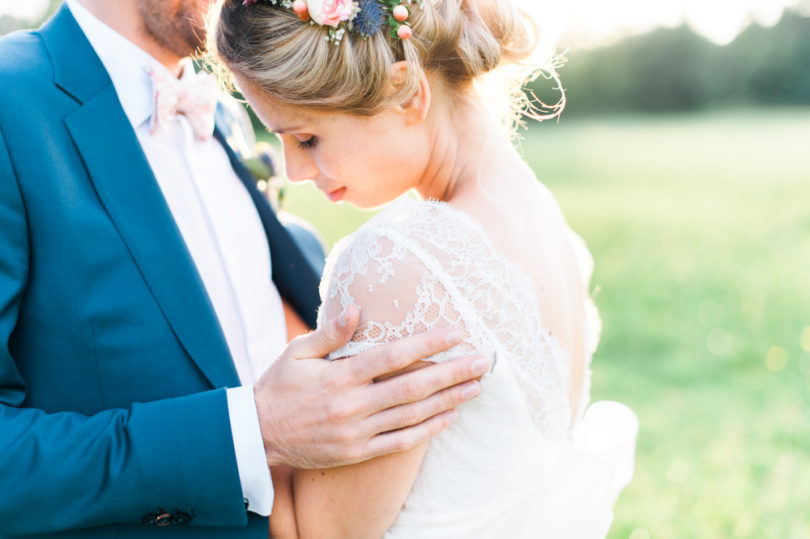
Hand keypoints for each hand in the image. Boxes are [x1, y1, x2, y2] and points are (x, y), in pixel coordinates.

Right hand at [254, 305, 488, 468]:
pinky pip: (400, 443)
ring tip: (475, 387)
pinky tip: (449, 417)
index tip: (455, 333)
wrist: (256, 435)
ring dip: (448, 401)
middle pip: (412, 388)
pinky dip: (427, 430)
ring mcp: (356, 433)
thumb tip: (358, 308)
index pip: (391, 357)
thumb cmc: (278, 387)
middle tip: (482, 362)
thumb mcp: (297, 352)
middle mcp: (352, 406)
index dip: (426, 345)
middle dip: (451, 373)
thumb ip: (330, 332)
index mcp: (339, 377)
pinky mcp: (357, 453)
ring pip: (412, 415)